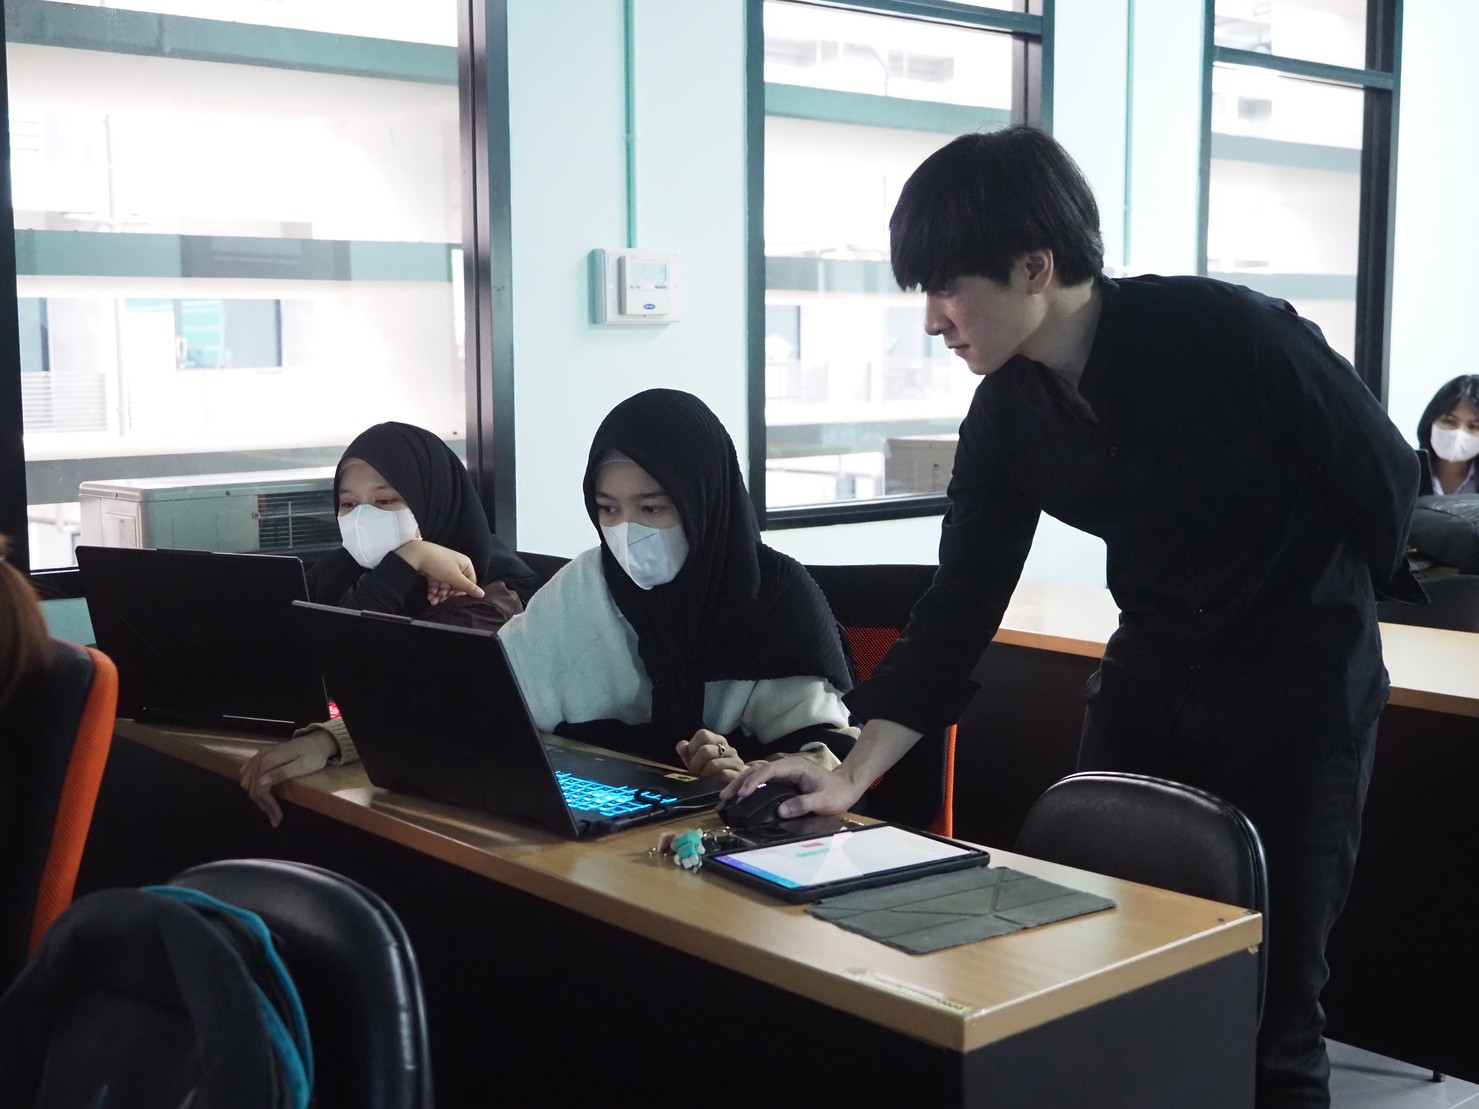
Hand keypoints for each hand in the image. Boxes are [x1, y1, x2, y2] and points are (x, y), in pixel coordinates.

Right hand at [238, 731, 336, 826]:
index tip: (277, 818)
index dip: (268, 805)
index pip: (261, 788)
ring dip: (256, 798)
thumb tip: (261, 782)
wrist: (317, 741)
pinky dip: (250, 786)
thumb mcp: (302, 765)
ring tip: (269, 809)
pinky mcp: (260, 756)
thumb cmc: (313, 755)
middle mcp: (260, 758)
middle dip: (263, 805)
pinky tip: (259, 794)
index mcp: (269, 760)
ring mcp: (258, 756)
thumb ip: (282, 773)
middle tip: (275, 819)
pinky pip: (247, 773)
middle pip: (253, 787)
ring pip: (247, 782)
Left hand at [395, 540, 484, 602]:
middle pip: (456, 585)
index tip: (454, 596)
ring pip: (446, 586)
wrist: (417, 555)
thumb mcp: (455, 577)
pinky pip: (438, 583)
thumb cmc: (440, 564)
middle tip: (441, 600)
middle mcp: (457, 566)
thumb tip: (483, 594)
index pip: (469, 582)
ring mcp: (445, 569)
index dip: (462, 591)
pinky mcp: (435, 571)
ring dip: (440, 595)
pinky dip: (434, 591)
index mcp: (465, 564)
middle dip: (448, 594)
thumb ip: (468, 587)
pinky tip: (430, 597)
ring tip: (433, 601)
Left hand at [676, 729, 749, 780]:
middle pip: (705, 750)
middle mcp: (728, 748)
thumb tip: (682, 746)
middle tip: (697, 770)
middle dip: (696, 763)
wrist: (739, 782)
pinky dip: (714, 779)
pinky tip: (714, 780)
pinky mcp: (739, 775)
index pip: (703, 734)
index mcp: (718, 740)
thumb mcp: (697, 760)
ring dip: (705, 772)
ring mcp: (735, 761)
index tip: (692, 757)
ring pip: (713, 764)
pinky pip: (723, 775)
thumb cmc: (714, 770)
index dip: (692, 746)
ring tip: (706, 775)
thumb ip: (687, 752)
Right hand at [719, 756, 867, 818]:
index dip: (753, 781)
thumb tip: (780, 811)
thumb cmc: (836, 792)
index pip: (769, 770)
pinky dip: (748, 788)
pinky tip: (738, 797)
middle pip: (757, 770)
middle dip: (739, 782)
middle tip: (724, 796)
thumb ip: (802, 805)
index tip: (742, 793)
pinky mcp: (782, 781)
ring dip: (740, 784)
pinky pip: (761, 782)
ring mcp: (783, 773)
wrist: (846, 786)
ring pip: (756, 774)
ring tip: (725, 798)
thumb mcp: (823, 801)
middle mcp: (786, 767)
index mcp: (795, 767)